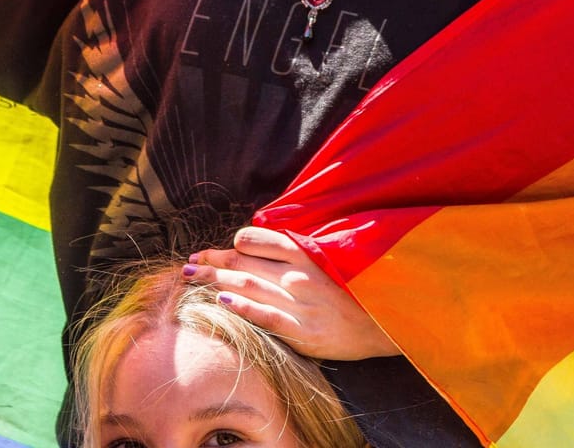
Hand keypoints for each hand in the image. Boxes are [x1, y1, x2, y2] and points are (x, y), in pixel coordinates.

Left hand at [187, 228, 397, 360]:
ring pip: (247, 285)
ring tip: (191, 278)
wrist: (383, 324)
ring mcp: (301, 303)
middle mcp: (299, 275)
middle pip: (243, 263)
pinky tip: (220, 300)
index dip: (227, 245)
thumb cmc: (351, 291)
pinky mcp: (304, 332)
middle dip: (211, 262)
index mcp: (305, 254)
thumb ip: (294, 252)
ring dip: (214, 280)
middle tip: (189, 264)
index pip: (255, 241)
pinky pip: (265, 316)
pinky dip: (241, 306)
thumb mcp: (326, 261)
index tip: (209, 251)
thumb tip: (253, 246)